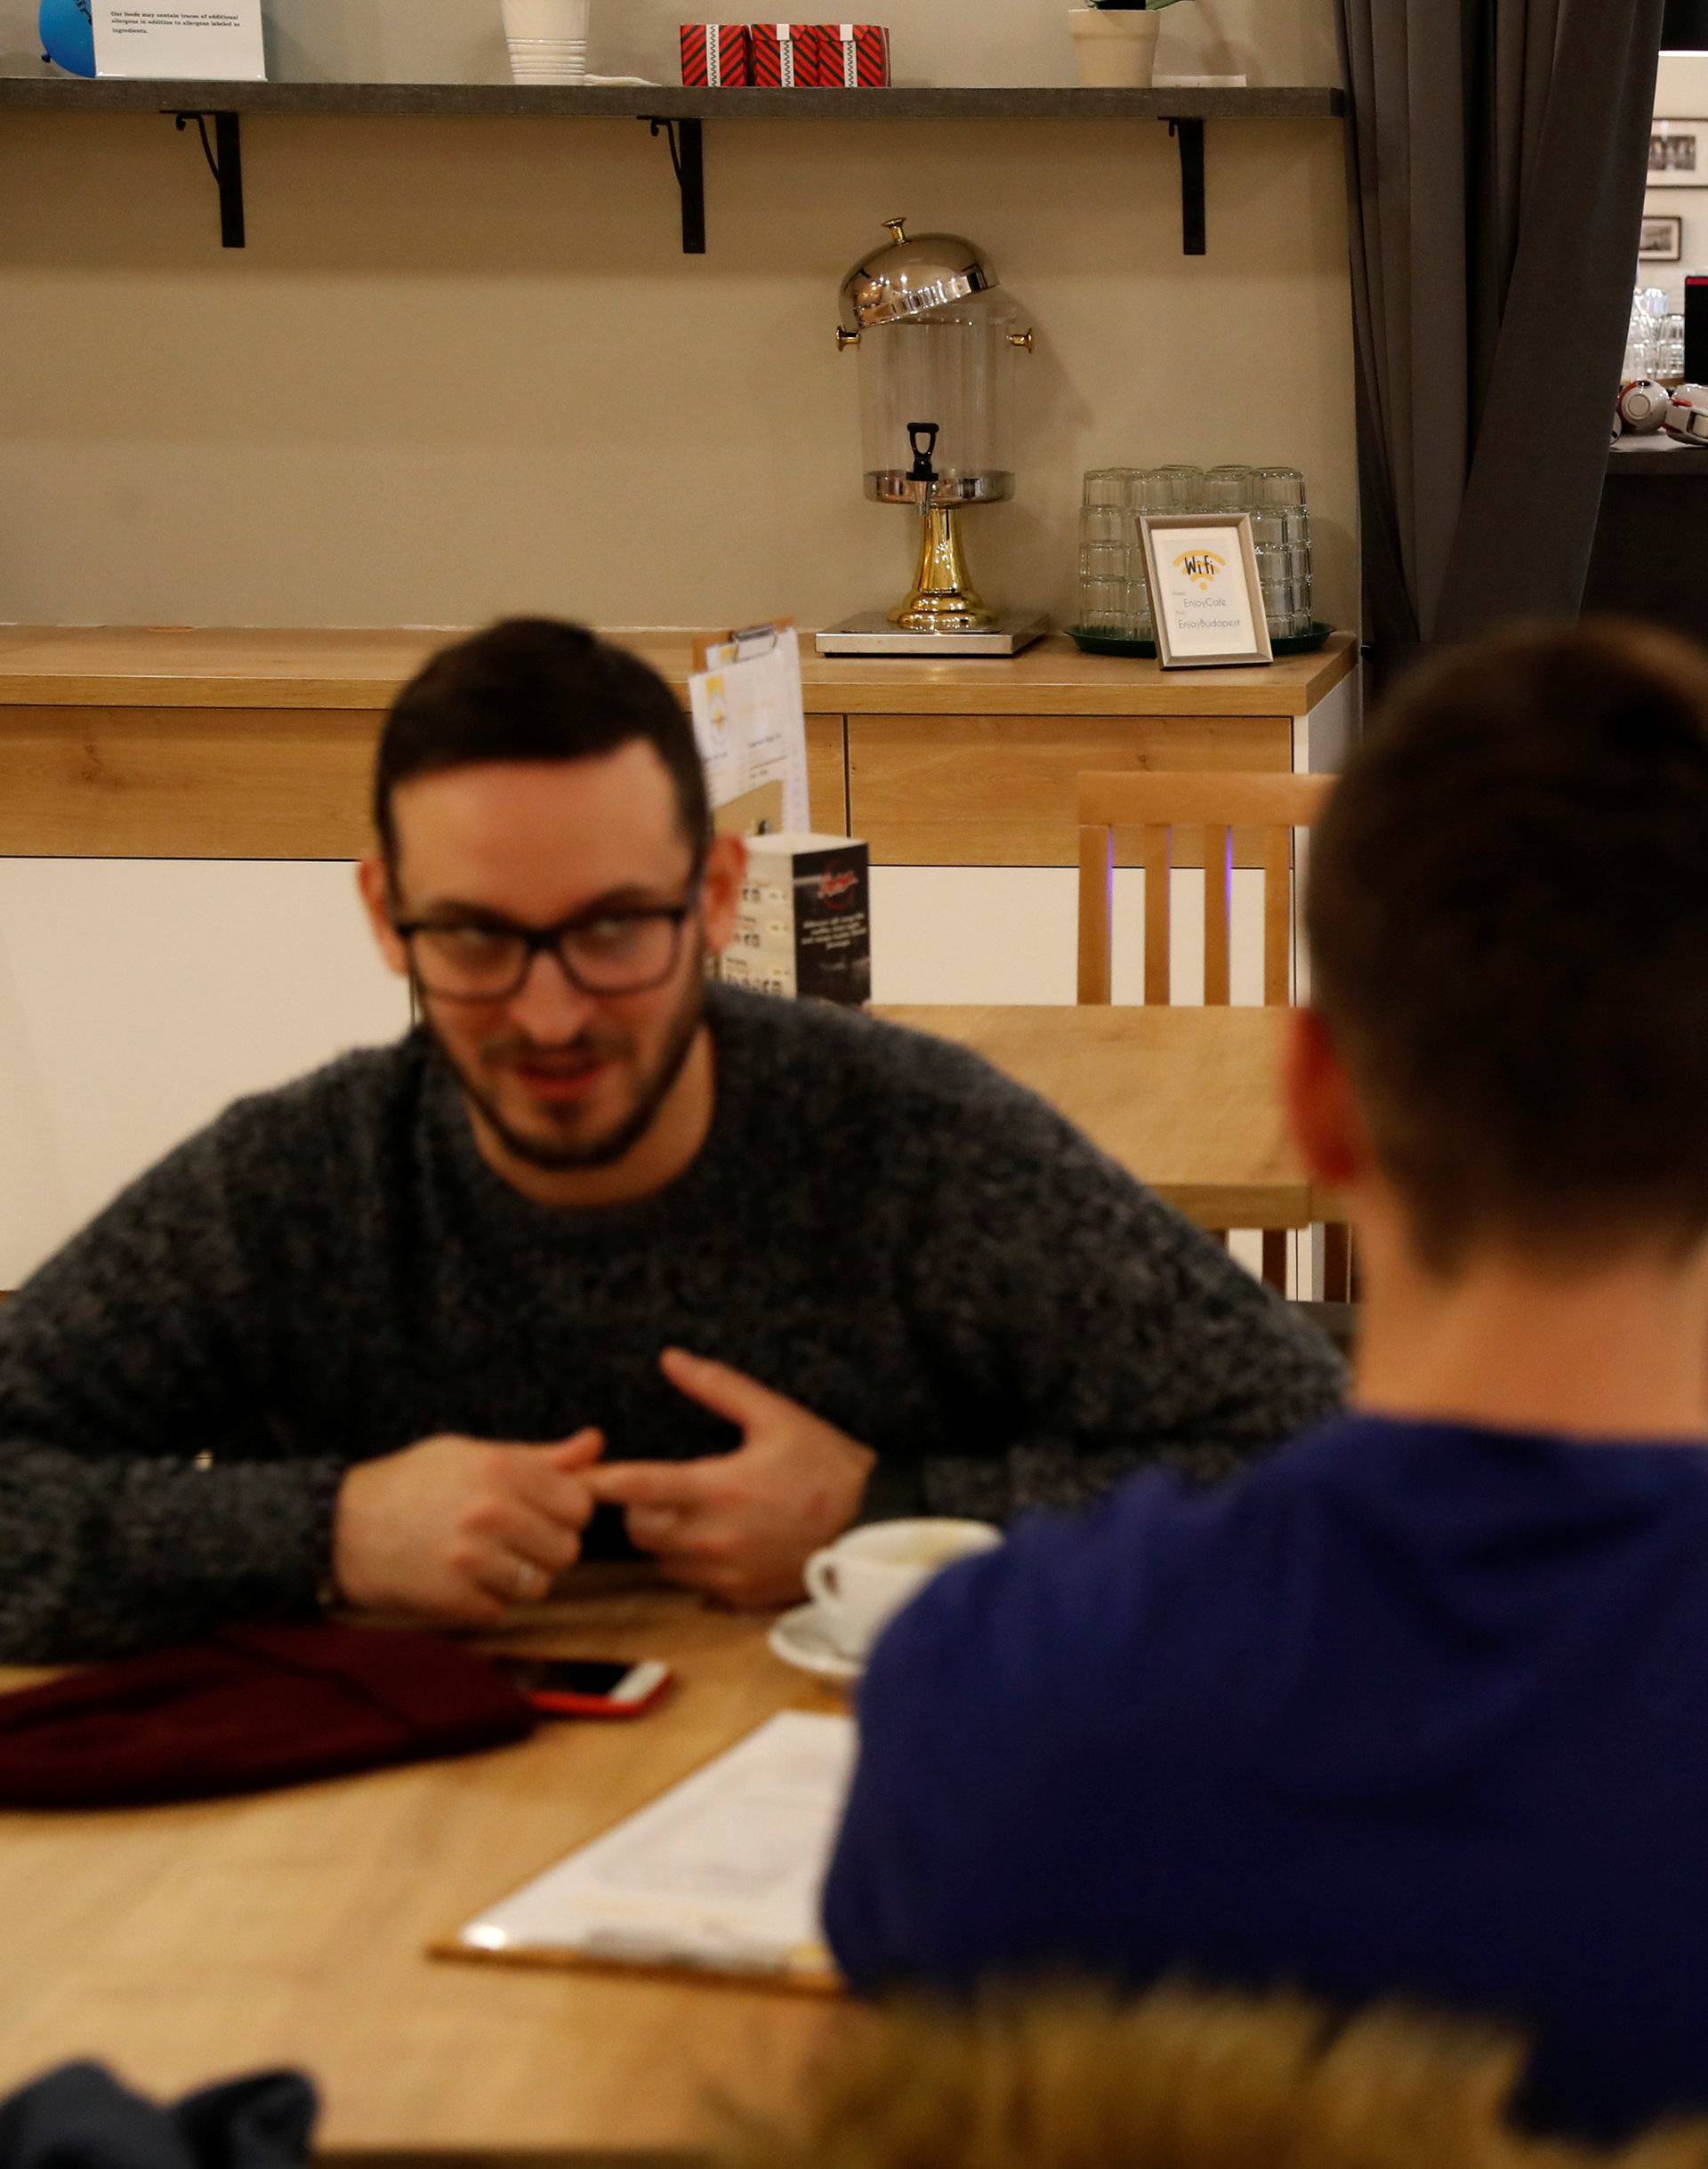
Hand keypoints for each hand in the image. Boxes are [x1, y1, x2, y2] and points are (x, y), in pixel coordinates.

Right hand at [332, 1429, 604, 1626]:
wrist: (339, 1527)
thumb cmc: (412, 1484)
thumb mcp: (472, 1454)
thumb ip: (541, 1457)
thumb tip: (597, 1443)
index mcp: (500, 1468)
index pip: (579, 1504)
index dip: (565, 1512)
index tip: (542, 1512)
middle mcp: (490, 1512)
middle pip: (567, 1549)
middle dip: (546, 1548)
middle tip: (512, 1539)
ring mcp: (471, 1559)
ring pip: (539, 1584)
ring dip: (519, 1579)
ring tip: (485, 1561)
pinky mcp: (453, 1600)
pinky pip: (502, 1611)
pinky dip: (486, 1603)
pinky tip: (460, 1581)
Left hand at [583, 1350, 875, 1607]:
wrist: (873, 1525)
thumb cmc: (825, 1465)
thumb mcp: (776, 1416)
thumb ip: (718, 1388)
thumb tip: (671, 1359)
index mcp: (718, 1489)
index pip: (639, 1486)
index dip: (601, 1480)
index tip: (580, 1475)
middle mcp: (715, 1538)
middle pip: (640, 1529)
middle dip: (640, 1508)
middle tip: (662, 1488)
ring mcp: (726, 1574)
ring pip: (662, 1561)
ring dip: (666, 1538)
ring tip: (695, 1514)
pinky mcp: (740, 1598)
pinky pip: (693, 1584)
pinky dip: (694, 1564)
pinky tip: (721, 1542)